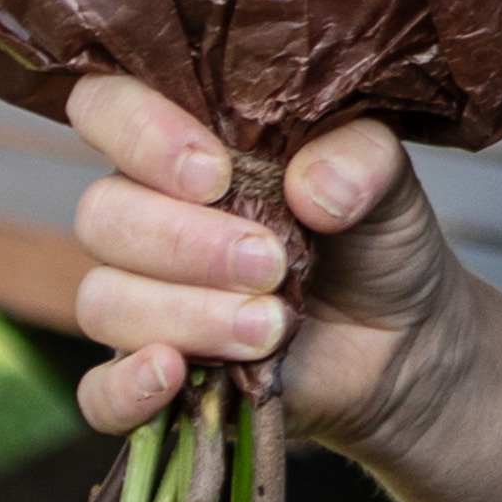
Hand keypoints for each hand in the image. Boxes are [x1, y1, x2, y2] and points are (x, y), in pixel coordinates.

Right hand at [64, 76, 471, 458]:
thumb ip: (361, 159)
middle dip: (187, 243)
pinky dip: (125, 389)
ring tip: (271, 326)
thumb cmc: (375, 243)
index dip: (141, 133)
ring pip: (105, 301)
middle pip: (104, 216)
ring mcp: (140, 301)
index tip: (216, 175)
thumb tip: (312, 186)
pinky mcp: (150, 378)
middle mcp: (145, 219)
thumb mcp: (389, 185)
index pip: (107, 108)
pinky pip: (98, 393)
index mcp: (183, 150)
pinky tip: (171, 376)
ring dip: (187, 316)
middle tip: (270, 263)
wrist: (403, 342)